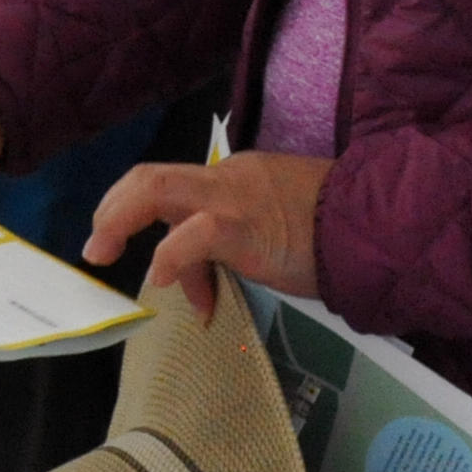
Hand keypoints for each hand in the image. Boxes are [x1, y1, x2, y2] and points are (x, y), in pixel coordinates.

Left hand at [88, 152, 328, 319]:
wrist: (375, 225)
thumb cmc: (326, 236)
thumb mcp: (266, 240)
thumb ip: (223, 258)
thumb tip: (196, 295)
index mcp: (228, 180)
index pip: (170, 191)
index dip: (142, 222)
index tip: (140, 264)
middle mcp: (224, 179)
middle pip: (149, 176)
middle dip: (112, 207)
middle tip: (96, 245)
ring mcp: (233, 198)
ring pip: (157, 188)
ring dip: (118, 217)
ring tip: (101, 249)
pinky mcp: (247, 225)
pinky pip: (197, 232)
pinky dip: (171, 252)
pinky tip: (159, 275)